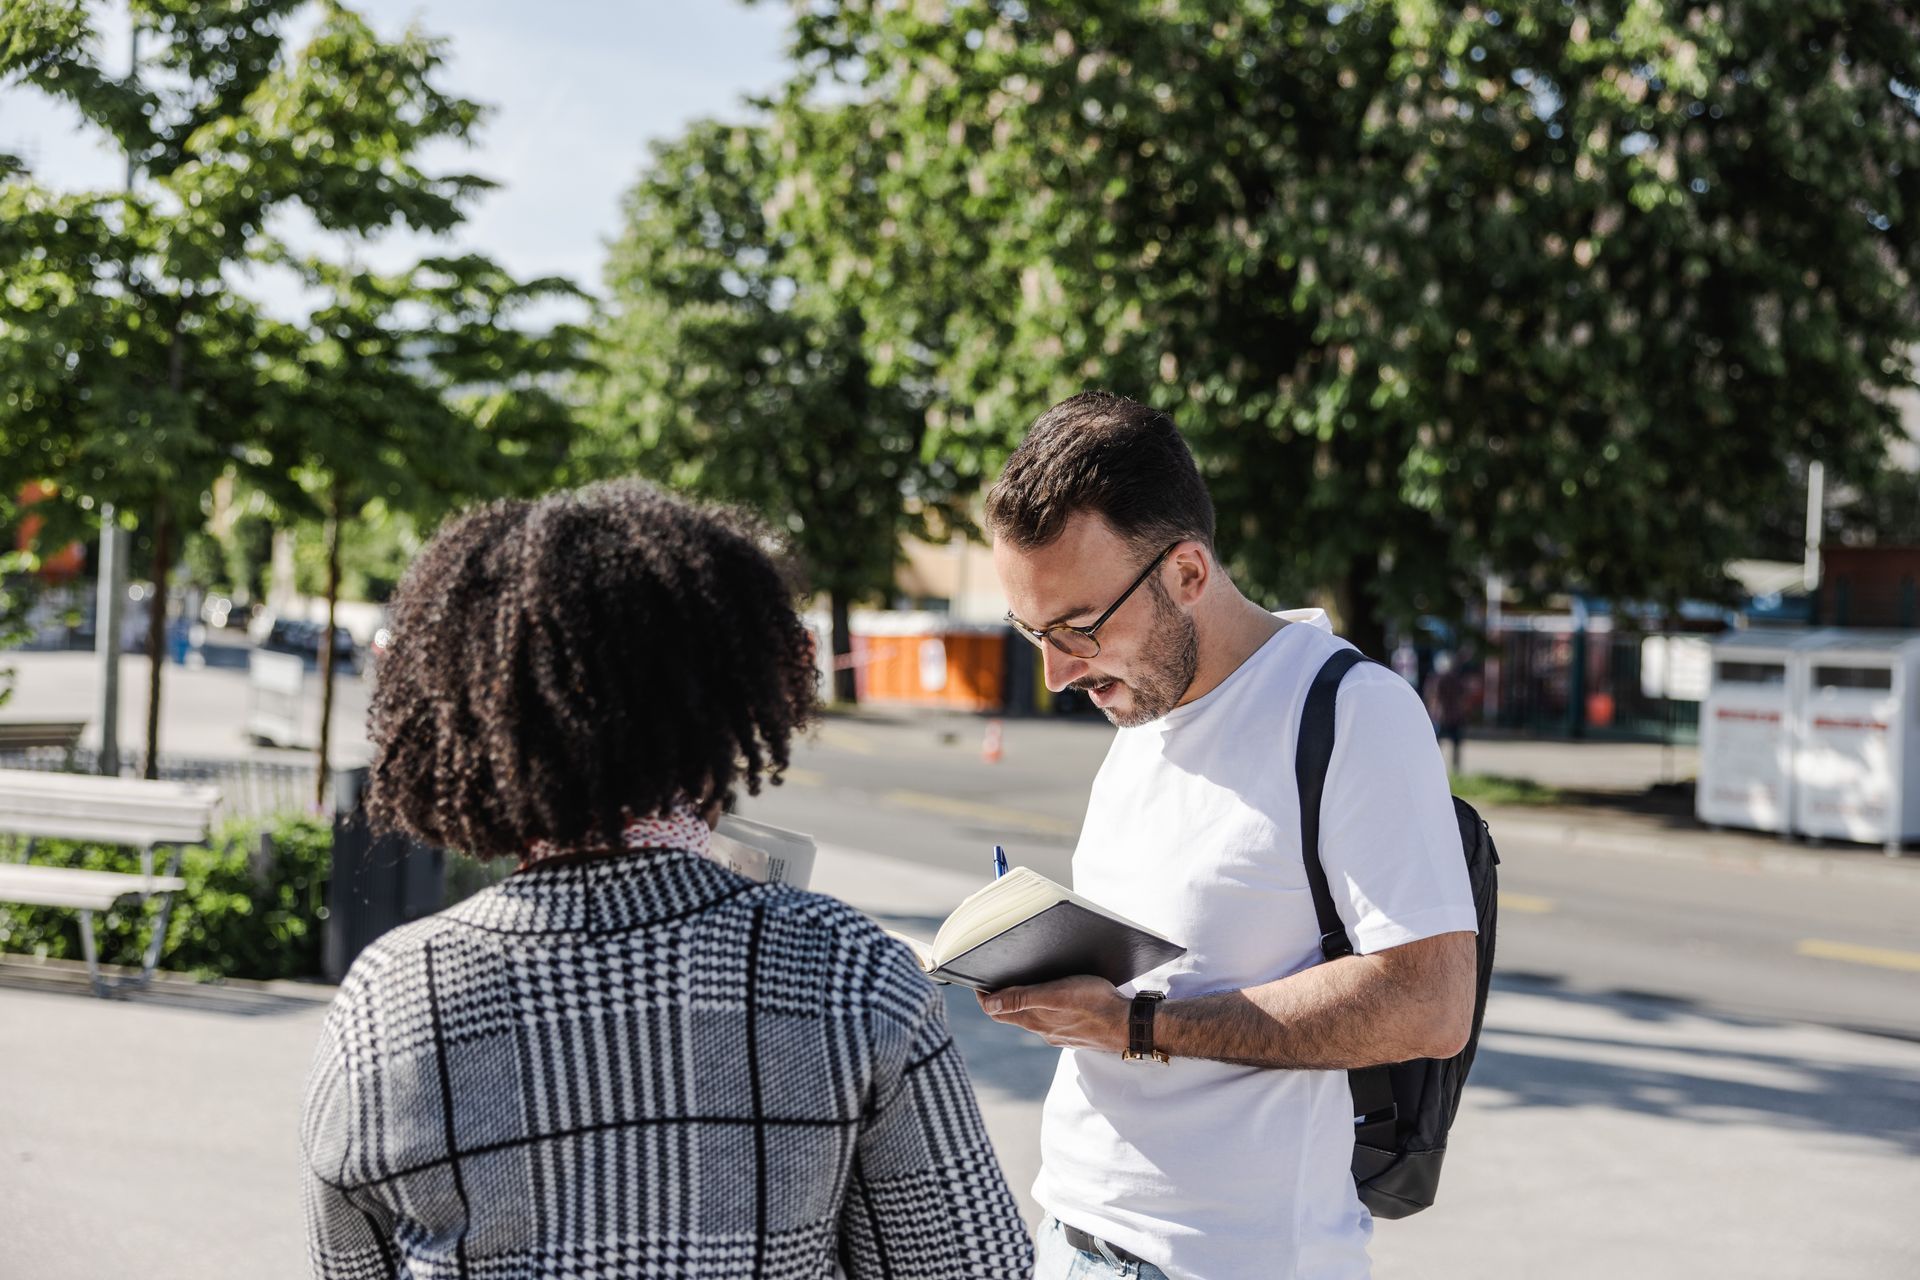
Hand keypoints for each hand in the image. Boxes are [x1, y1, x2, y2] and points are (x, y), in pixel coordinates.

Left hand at [977, 975, 1129, 1051]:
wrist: (1130, 1026)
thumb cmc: (1095, 1005)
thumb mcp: (1056, 995)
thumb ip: (1022, 999)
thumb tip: (987, 1005)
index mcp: (1034, 1021)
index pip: (997, 1011)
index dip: (984, 996)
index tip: (978, 978)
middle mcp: (1043, 1030)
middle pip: (1013, 1013)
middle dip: (1003, 995)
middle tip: (999, 974)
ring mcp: (1059, 1033)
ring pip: (1033, 1016)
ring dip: (1024, 1001)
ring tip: (1026, 979)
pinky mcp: (1074, 1032)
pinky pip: (1052, 1019)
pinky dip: (1045, 1007)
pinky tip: (1056, 996)